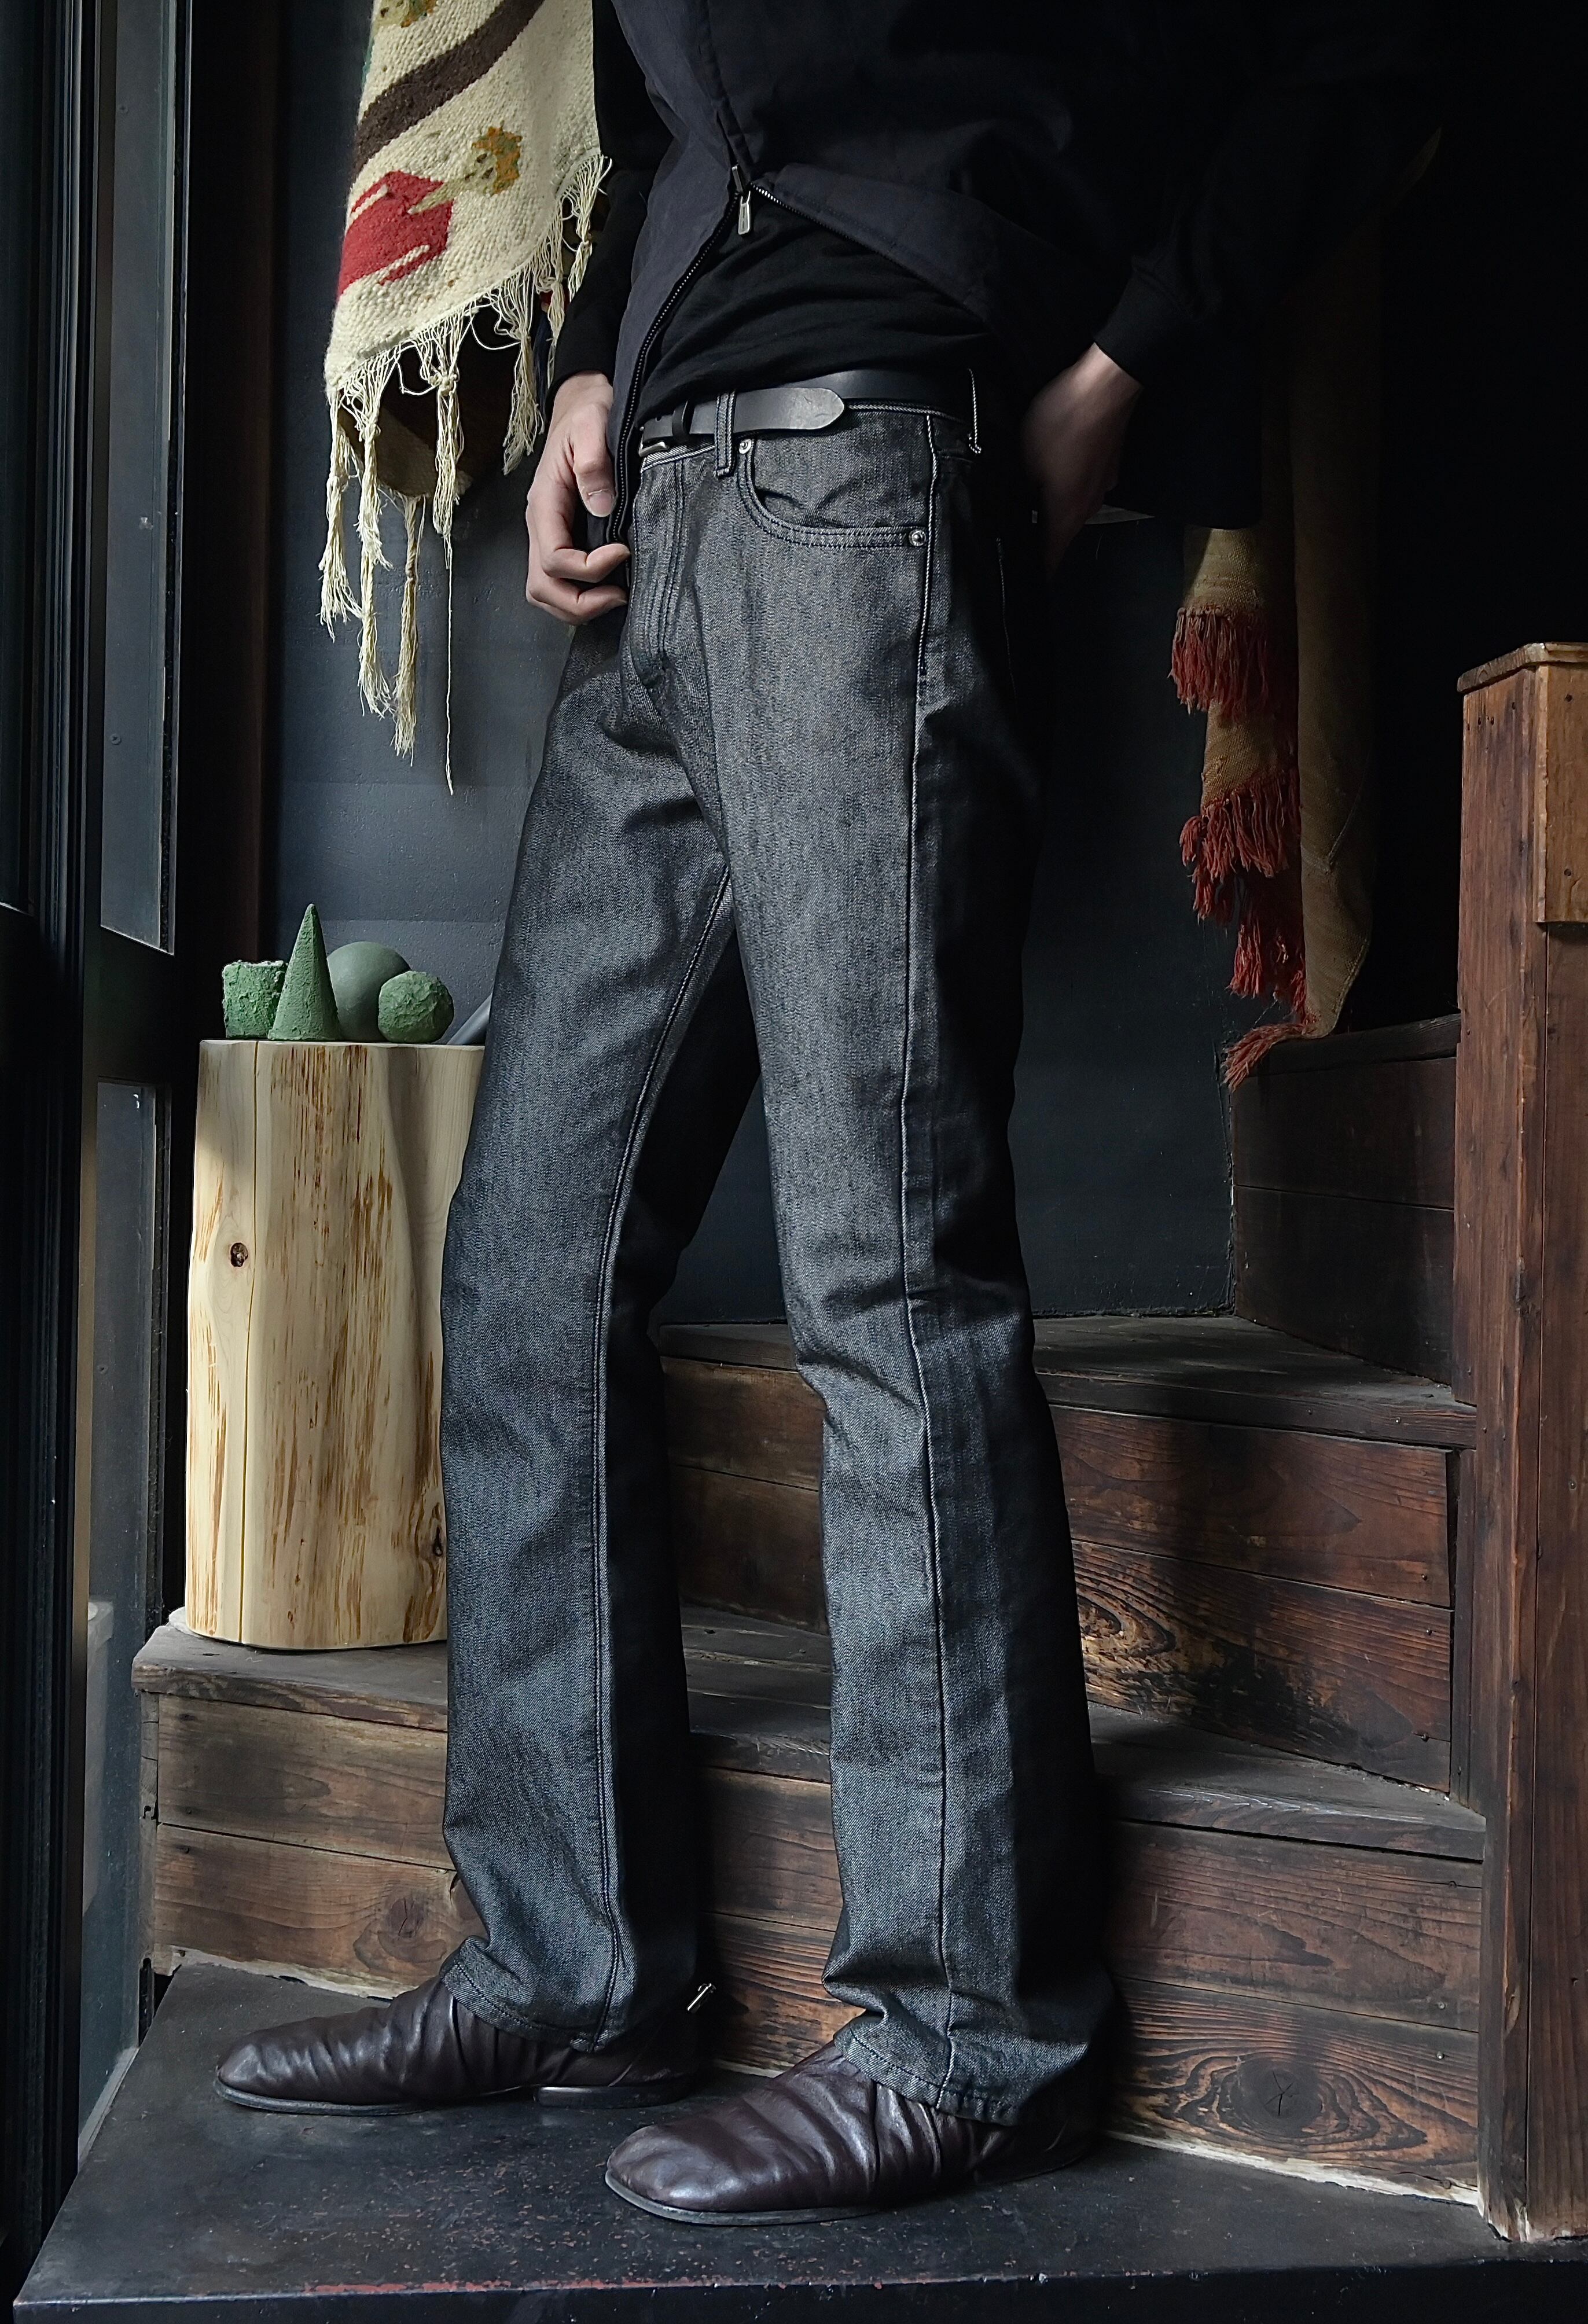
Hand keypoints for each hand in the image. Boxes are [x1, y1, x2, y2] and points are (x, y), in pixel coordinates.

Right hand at [525, 372, 631, 621]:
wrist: (580, 407)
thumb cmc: (587, 415)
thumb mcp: (592, 426)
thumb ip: (594, 464)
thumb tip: (602, 506)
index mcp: (544, 504)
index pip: (555, 559)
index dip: (589, 568)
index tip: (624, 552)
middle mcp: (539, 526)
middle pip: (542, 588)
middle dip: (580, 603)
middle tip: (620, 596)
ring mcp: (547, 536)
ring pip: (545, 593)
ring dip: (577, 606)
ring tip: (616, 597)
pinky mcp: (560, 539)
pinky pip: (558, 583)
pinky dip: (580, 596)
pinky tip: (609, 588)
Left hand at [1019, 345, 1141, 572]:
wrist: (1104, 385)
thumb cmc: (1065, 421)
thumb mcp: (1023, 460)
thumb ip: (1016, 491)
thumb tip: (1010, 509)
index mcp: (1067, 514)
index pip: (1050, 559)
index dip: (1035, 575)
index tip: (1023, 586)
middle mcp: (1089, 505)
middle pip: (1060, 532)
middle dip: (1040, 536)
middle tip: (1017, 534)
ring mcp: (1102, 482)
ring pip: (1071, 503)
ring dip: (1051, 502)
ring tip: (1030, 492)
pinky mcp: (1107, 461)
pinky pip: (1082, 479)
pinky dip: (1066, 478)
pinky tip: (1053, 463)